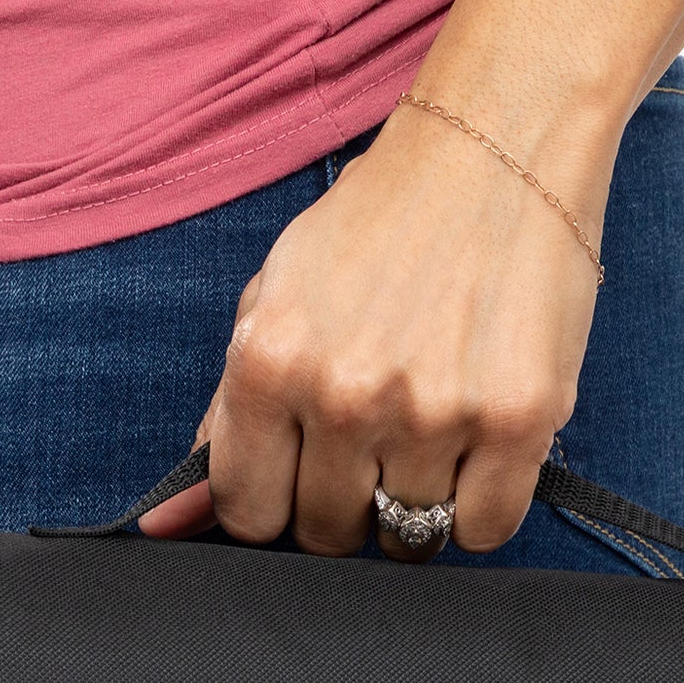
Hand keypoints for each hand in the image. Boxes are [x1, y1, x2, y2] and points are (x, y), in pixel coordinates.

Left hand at [140, 98, 613, 557]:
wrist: (497, 143)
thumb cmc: (380, 228)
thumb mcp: (273, 305)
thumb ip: (223, 420)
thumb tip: (165, 525)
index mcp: (268, 362)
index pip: (246, 513)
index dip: (275, 505)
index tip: (300, 477)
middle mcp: (343, 394)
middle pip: (326, 534)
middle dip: (345, 503)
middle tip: (376, 438)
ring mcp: (432, 411)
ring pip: (407, 539)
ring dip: (416, 503)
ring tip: (430, 425)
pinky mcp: (518, 419)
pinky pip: (484, 530)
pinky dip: (481, 506)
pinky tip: (476, 442)